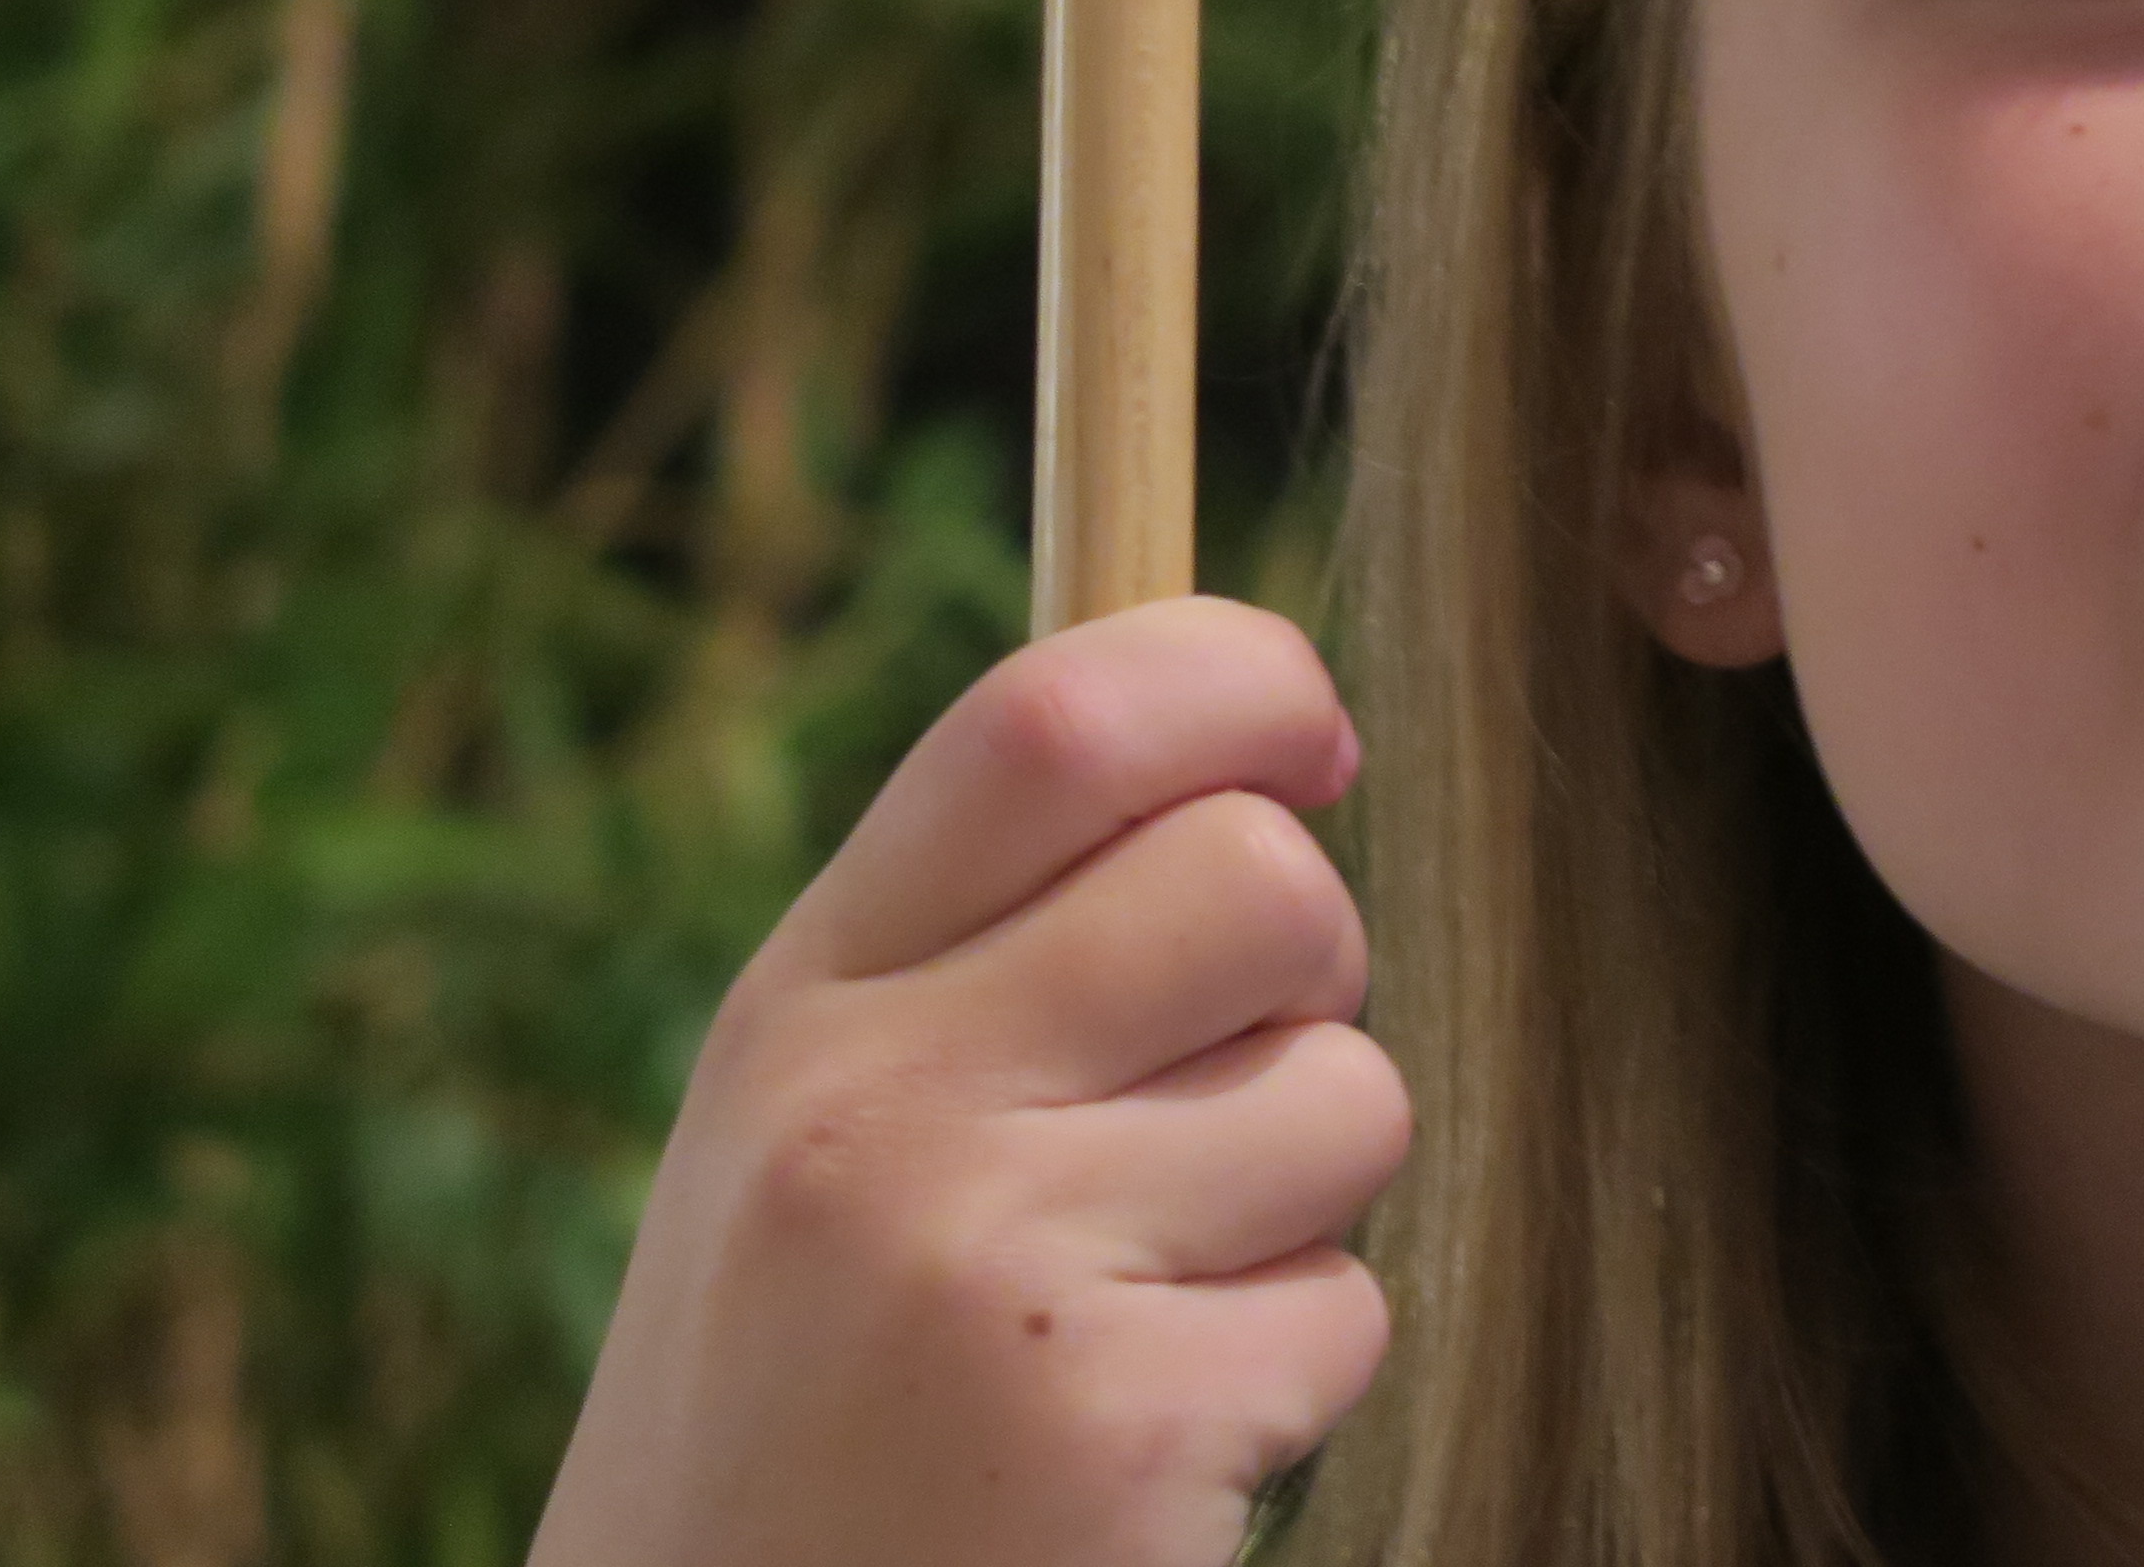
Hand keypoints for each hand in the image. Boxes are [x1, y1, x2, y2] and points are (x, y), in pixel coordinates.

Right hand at [526, 595, 1402, 1566]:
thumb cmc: (806, 1428)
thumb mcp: (812, 1157)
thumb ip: (982, 965)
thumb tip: (1262, 768)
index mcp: (797, 1016)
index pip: (1044, 719)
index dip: (1231, 678)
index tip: (1308, 737)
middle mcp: (873, 1110)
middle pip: (1259, 881)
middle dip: (1312, 977)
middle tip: (1221, 1106)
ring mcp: (990, 1263)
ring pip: (1346, 1096)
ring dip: (1300, 1212)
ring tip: (1138, 1320)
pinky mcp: (1113, 1423)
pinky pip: (1343, 1313)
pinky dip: (1282, 1393)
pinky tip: (1138, 1466)